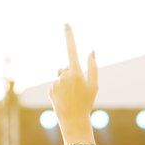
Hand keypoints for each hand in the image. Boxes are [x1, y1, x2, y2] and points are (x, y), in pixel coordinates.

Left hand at [49, 24, 97, 144]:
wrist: (73, 120)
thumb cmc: (87, 103)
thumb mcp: (94, 85)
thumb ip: (93, 67)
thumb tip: (91, 51)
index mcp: (76, 72)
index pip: (72, 50)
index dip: (69, 36)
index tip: (66, 24)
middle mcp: (64, 75)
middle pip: (67, 67)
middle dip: (72, 74)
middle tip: (77, 90)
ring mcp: (56, 82)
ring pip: (61, 77)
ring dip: (66, 83)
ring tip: (71, 96)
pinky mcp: (50, 89)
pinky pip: (56, 84)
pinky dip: (60, 90)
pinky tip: (64, 99)